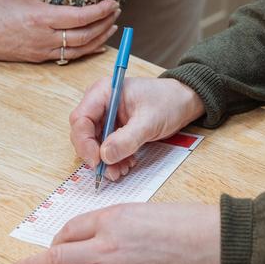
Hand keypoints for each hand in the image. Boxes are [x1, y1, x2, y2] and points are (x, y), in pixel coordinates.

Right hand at [0, 0, 119, 62]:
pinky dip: (87, 50)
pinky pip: (70, 57)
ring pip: (80, 49)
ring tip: (112, 26)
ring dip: (100, 38)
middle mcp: (45, 37)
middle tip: (117, 12)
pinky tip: (97, 44)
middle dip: (105, 24)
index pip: (80, 17)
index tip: (114, 3)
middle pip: (85, 35)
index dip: (100, 11)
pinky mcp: (40, 58)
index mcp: (41, 17)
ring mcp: (43, 51)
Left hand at [9, 202, 220, 263]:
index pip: (68, 232)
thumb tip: (82, 238)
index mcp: (111, 220)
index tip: (47, 249)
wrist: (210, 244)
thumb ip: (109, 223)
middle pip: (57, 259)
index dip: (54, 242)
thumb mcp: (139, 209)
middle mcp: (108, 247)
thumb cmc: (181, 223)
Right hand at [70, 77, 204, 181]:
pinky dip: (114, 159)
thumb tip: (105, 156)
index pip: (81, 119)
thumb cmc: (168, 101)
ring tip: (122, 170)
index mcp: (104, 92)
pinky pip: (107, 147)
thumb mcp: (149, 121)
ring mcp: (107, 117)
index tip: (96, 160)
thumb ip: (127, 139)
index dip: (84, 142)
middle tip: (109, 171)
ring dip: (106, 160)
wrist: (184, 102)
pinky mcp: (114, 129)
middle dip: (95, 155)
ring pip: (95, 144)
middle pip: (83, 133)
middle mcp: (100, 104)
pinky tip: (127, 164)